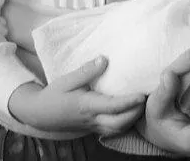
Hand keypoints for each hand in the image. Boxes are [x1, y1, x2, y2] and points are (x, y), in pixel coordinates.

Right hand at [7, 57, 144, 134]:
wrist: (40, 114)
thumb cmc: (54, 94)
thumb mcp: (66, 80)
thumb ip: (86, 71)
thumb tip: (105, 59)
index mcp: (86, 106)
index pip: (112, 106)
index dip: (129, 102)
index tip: (142, 94)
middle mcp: (92, 119)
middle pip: (119, 123)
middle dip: (136, 113)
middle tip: (148, 97)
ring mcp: (93, 126)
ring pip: (118, 129)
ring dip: (132, 119)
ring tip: (143, 104)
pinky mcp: (94, 129)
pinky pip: (113, 130)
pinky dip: (125, 123)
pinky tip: (132, 111)